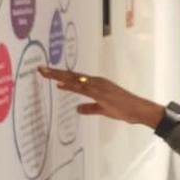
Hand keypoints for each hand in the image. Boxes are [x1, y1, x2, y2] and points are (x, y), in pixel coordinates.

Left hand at [38, 67, 163, 126]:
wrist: (138, 109)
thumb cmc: (125, 109)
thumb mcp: (103, 110)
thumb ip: (90, 108)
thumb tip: (77, 109)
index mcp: (97, 84)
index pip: (76, 78)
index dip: (61, 75)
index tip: (48, 73)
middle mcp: (97, 82)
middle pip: (72, 75)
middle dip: (56, 72)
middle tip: (41, 69)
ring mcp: (99, 86)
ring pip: (75, 79)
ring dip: (59, 76)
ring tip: (45, 73)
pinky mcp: (101, 92)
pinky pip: (82, 88)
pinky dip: (71, 85)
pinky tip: (61, 84)